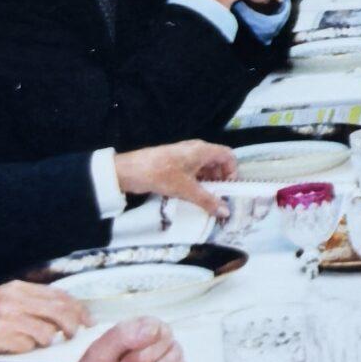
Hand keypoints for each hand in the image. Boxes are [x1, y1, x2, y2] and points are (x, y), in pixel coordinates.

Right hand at [0, 282, 89, 358]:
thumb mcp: (3, 298)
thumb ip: (31, 301)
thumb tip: (65, 310)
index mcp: (17, 288)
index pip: (59, 295)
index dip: (78, 309)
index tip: (88, 320)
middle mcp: (12, 300)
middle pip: (59, 311)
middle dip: (73, 324)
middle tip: (74, 334)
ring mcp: (4, 318)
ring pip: (46, 331)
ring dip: (48, 340)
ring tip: (40, 341)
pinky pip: (27, 346)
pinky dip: (28, 349)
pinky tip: (20, 347)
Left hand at [113, 140, 236, 215]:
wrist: (128, 171)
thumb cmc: (160, 174)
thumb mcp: (186, 190)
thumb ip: (207, 200)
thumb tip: (226, 212)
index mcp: (202, 150)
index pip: (228, 155)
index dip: (232, 171)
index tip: (229, 188)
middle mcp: (196, 149)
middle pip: (217, 162)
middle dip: (220, 179)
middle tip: (219, 197)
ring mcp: (184, 155)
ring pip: (204, 167)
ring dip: (208, 182)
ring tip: (206, 199)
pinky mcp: (174, 162)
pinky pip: (192, 170)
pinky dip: (196, 182)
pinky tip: (192, 195)